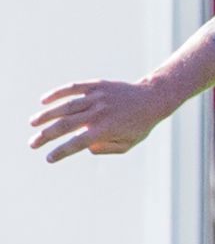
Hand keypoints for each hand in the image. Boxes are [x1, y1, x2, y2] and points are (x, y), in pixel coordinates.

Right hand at [31, 77, 178, 162]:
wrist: (153, 99)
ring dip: (46, 115)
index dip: (61, 151)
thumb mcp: (128, 144)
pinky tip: (43, 101)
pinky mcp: (96, 85)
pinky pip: (73, 88)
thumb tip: (86, 147)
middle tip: (32, 144)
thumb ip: (107, 149)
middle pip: (65, 125)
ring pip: (65, 106)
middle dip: (46, 136)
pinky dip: (57, 93)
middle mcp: (99, 113)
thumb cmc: (140, 125)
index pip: (76, 143)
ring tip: (32, 123)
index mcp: (105, 130)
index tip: (48, 158)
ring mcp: (97, 97)